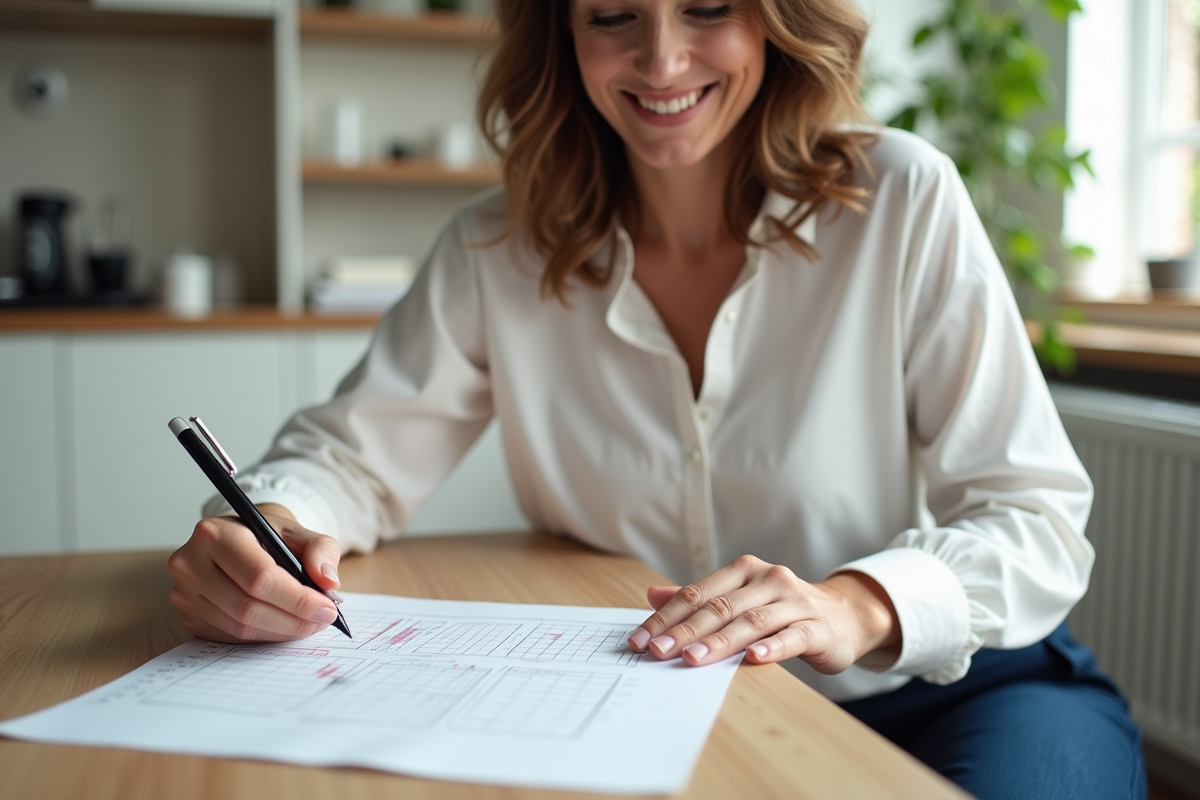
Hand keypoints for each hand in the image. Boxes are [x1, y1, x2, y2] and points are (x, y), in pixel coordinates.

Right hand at [167, 503, 342, 643]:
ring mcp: (184, 592)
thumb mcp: (299, 533)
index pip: (259, 576)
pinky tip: (283, 625)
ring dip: (281, 631)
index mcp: (215, 533)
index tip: (327, 608)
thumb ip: (320, 551)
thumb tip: (328, 582)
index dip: (297, 598)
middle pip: (248, 607)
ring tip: (309, 623)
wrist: (240, 539)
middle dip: (293, 620)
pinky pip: (230, 636)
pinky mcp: (188, 616)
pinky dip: (263, 635)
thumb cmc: (270, 536)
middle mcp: (190, 563)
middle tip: (323, 620)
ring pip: (240, 626)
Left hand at [627, 555, 899, 670]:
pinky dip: (772, 647)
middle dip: (685, 630)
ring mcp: (795, 601)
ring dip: (719, 641)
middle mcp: (768, 579)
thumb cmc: (783, 609)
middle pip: (720, 607)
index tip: (640, 639)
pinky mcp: (818, 626)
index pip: (698, 593)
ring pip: (751, 621)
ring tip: (693, 658)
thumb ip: (699, 598)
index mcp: (744, 570)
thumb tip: (651, 596)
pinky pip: (792, 636)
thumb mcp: (741, 598)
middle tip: (658, 651)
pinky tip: (753, 658)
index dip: (666, 617)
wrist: (845, 616)